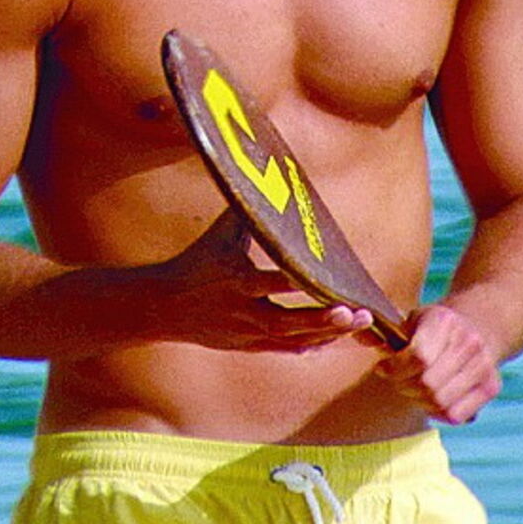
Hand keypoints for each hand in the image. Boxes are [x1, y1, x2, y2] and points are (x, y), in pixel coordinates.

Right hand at [152, 209, 373, 351]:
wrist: (162, 305)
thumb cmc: (197, 260)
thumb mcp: (221, 233)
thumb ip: (249, 209)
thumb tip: (270, 173)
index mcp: (236, 279)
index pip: (273, 282)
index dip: (302, 281)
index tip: (333, 278)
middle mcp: (243, 310)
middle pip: (287, 320)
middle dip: (325, 318)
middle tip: (360, 313)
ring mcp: (245, 332)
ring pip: (290, 339)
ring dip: (326, 332)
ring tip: (359, 324)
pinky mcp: (246, 345)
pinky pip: (283, 349)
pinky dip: (309, 345)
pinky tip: (333, 340)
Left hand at [376, 304, 500, 424]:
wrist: (479, 325)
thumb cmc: (434, 326)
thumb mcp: (411, 319)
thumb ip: (386, 333)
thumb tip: (360, 335)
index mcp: (444, 320)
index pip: (418, 356)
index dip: (395, 369)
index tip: (383, 368)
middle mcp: (469, 341)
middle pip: (427, 384)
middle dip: (404, 387)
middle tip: (398, 381)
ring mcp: (484, 364)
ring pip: (440, 402)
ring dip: (419, 401)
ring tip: (414, 388)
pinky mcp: (492, 386)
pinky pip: (456, 415)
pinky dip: (438, 412)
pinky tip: (432, 397)